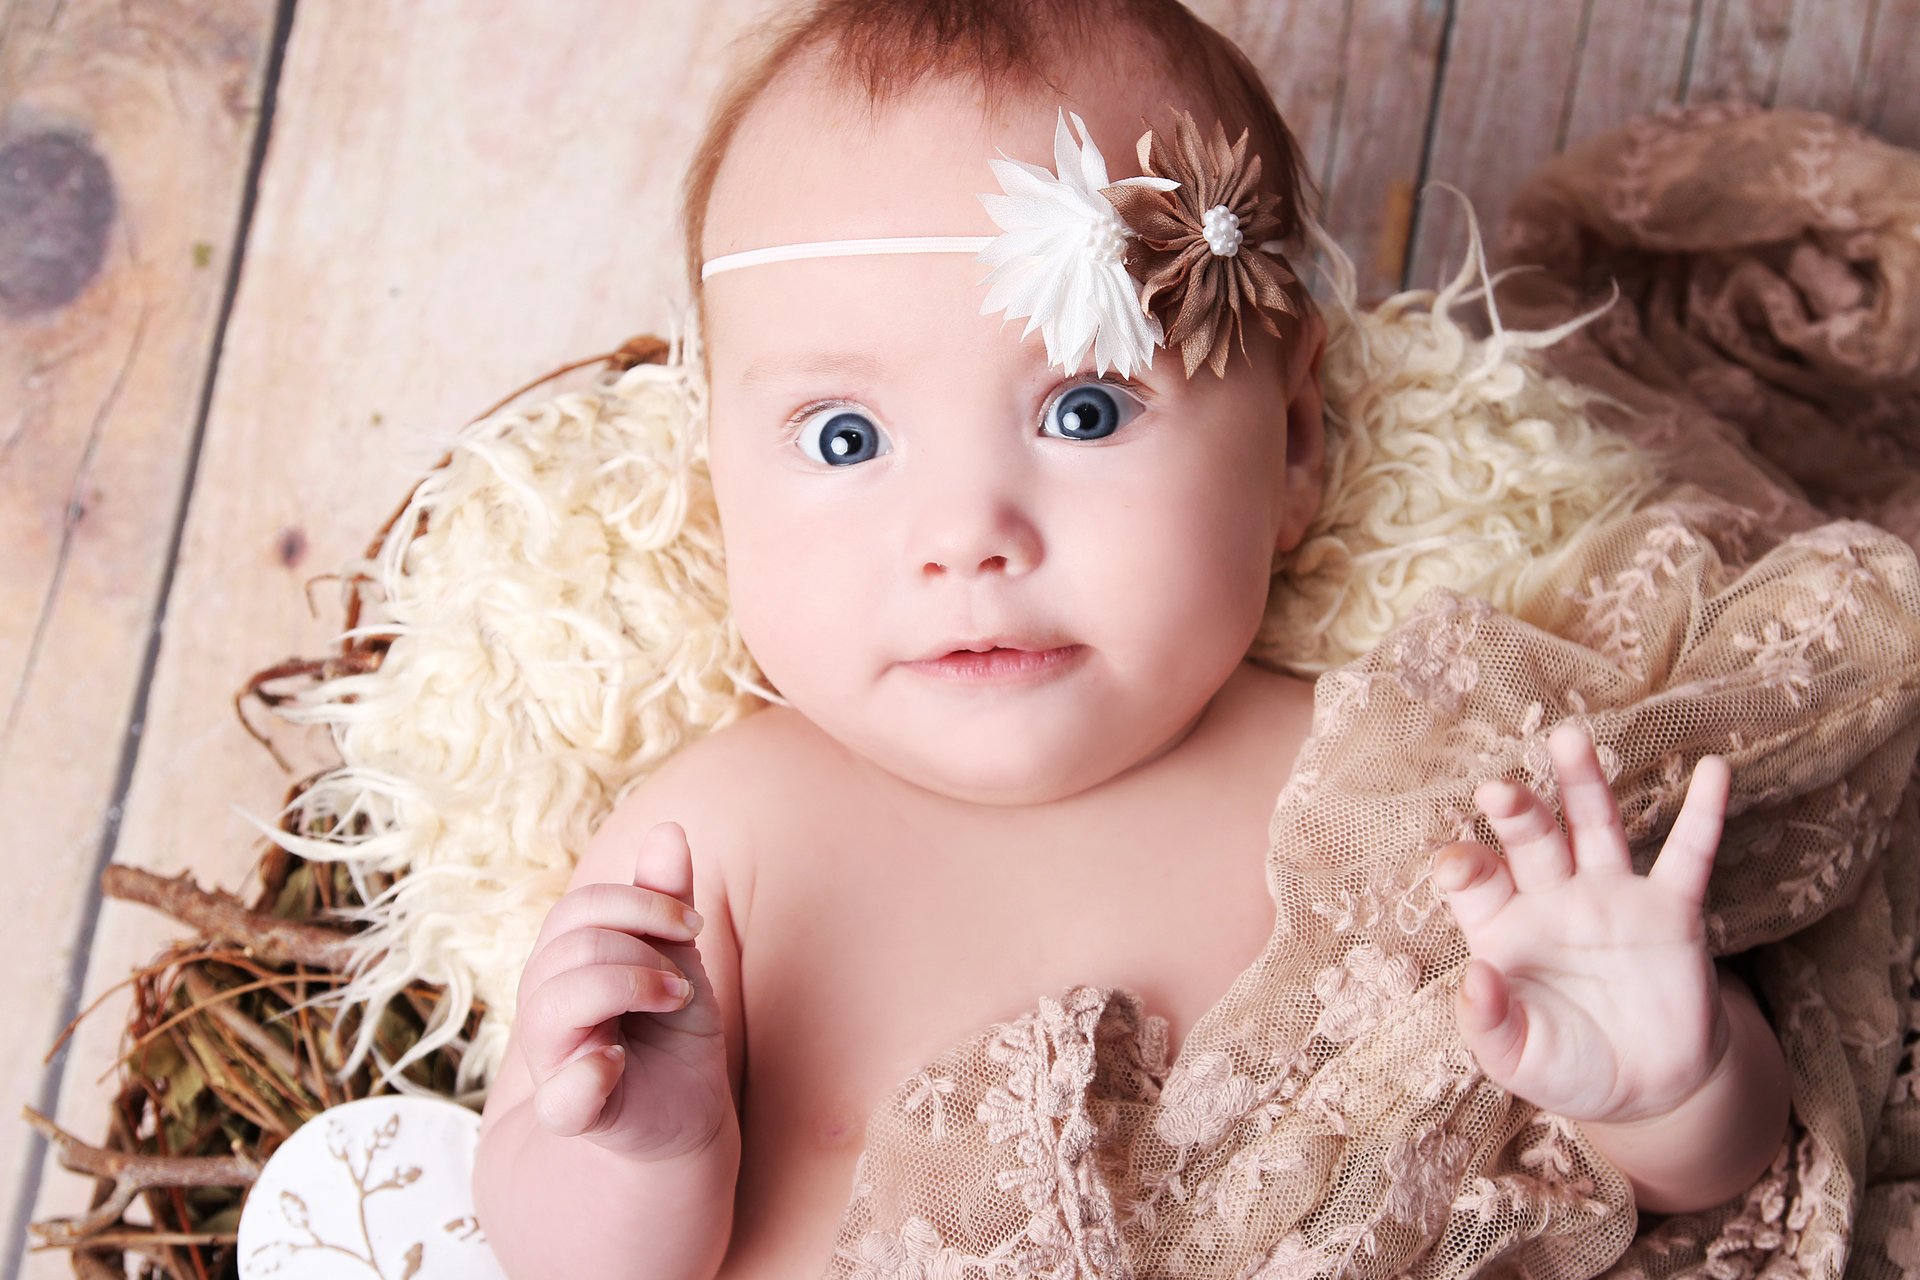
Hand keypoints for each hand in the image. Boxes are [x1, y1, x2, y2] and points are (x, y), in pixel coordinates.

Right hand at [513, 821, 731, 1161]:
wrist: (685, 1115)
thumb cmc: (671, 1032)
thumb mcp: (676, 958)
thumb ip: (665, 900)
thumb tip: (669, 828)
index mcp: (564, 966)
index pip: (575, 910)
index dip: (639, 902)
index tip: (693, 926)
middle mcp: (545, 1009)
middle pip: (569, 945)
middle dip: (641, 947)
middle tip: (684, 978)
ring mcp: (553, 1062)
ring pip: (556, 1000)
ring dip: (632, 987)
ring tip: (675, 1003)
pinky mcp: (574, 1115)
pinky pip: (562, 1095)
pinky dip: (586, 1076)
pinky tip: (613, 1064)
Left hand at [1434, 723, 1733, 1123]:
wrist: (1649, 1088)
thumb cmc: (1567, 1066)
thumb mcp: (1516, 1060)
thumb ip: (1488, 1024)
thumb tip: (1474, 977)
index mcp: (1503, 926)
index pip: (1475, 880)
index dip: (1462, 868)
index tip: (1455, 868)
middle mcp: (1552, 897)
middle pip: (1530, 839)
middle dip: (1516, 812)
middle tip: (1498, 790)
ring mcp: (1612, 896)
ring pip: (1595, 826)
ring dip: (1582, 784)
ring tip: (1570, 738)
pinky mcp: (1671, 911)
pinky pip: (1688, 855)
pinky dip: (1703, 815)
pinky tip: (1714, 772)